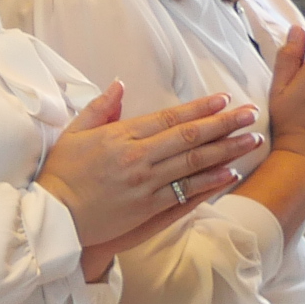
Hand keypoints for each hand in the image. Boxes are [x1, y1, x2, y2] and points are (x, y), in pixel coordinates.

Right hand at [35, 85, 259, 268]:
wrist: (52, 217)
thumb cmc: (60, 174)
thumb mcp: (73, 134)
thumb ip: (100, 108)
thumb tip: (119, 85)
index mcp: (120, 136)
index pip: (168, 118)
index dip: (199, 108)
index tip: (224, 99)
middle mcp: (137, 158)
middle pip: (189, 137)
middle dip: (224, 124)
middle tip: (251, 114)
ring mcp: (144, 184)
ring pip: (194, 163)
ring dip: (227, 150)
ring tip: (252, 140)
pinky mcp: (147, 209)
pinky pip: (186, 193)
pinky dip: (209, 182)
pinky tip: (230, 173)